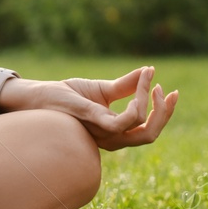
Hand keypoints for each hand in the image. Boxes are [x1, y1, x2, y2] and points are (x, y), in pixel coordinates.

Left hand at [0, 65, 176, 151]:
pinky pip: (123, 121)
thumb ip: (125, 85)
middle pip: (150, 135)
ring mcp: (102, 133)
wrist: (37, 96)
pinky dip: (137, 101)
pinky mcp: (93, 122)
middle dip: (165, 114)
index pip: (147, 130)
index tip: (170, 90)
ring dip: (151, 103)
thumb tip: (149, 71)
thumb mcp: (101, 88)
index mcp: (114, 131)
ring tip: (150, 80)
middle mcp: (110, 137)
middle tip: (169, 91)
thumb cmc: (65, 95)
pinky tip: (140, 81)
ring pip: (141, 129)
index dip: (164, 114)